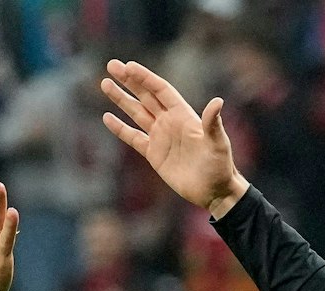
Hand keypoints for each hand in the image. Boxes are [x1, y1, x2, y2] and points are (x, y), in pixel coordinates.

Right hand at [100, 59, 248, 216]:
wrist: (213, 191)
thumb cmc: (220, 166)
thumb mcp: (217, 144)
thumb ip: (212, 123)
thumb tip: (217, 101)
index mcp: (183, 115)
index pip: (160, 90)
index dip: (145, 78)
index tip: (128, 66)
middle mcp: (170, 121)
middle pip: (145, 96)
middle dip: (129, 81)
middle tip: (112, 66)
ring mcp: (160, 137)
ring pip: (136, 112)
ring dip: (121, 99)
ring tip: (105, 84)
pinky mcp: (153, 154)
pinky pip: (133, 137)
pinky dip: (120, 128)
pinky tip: (107, 117)